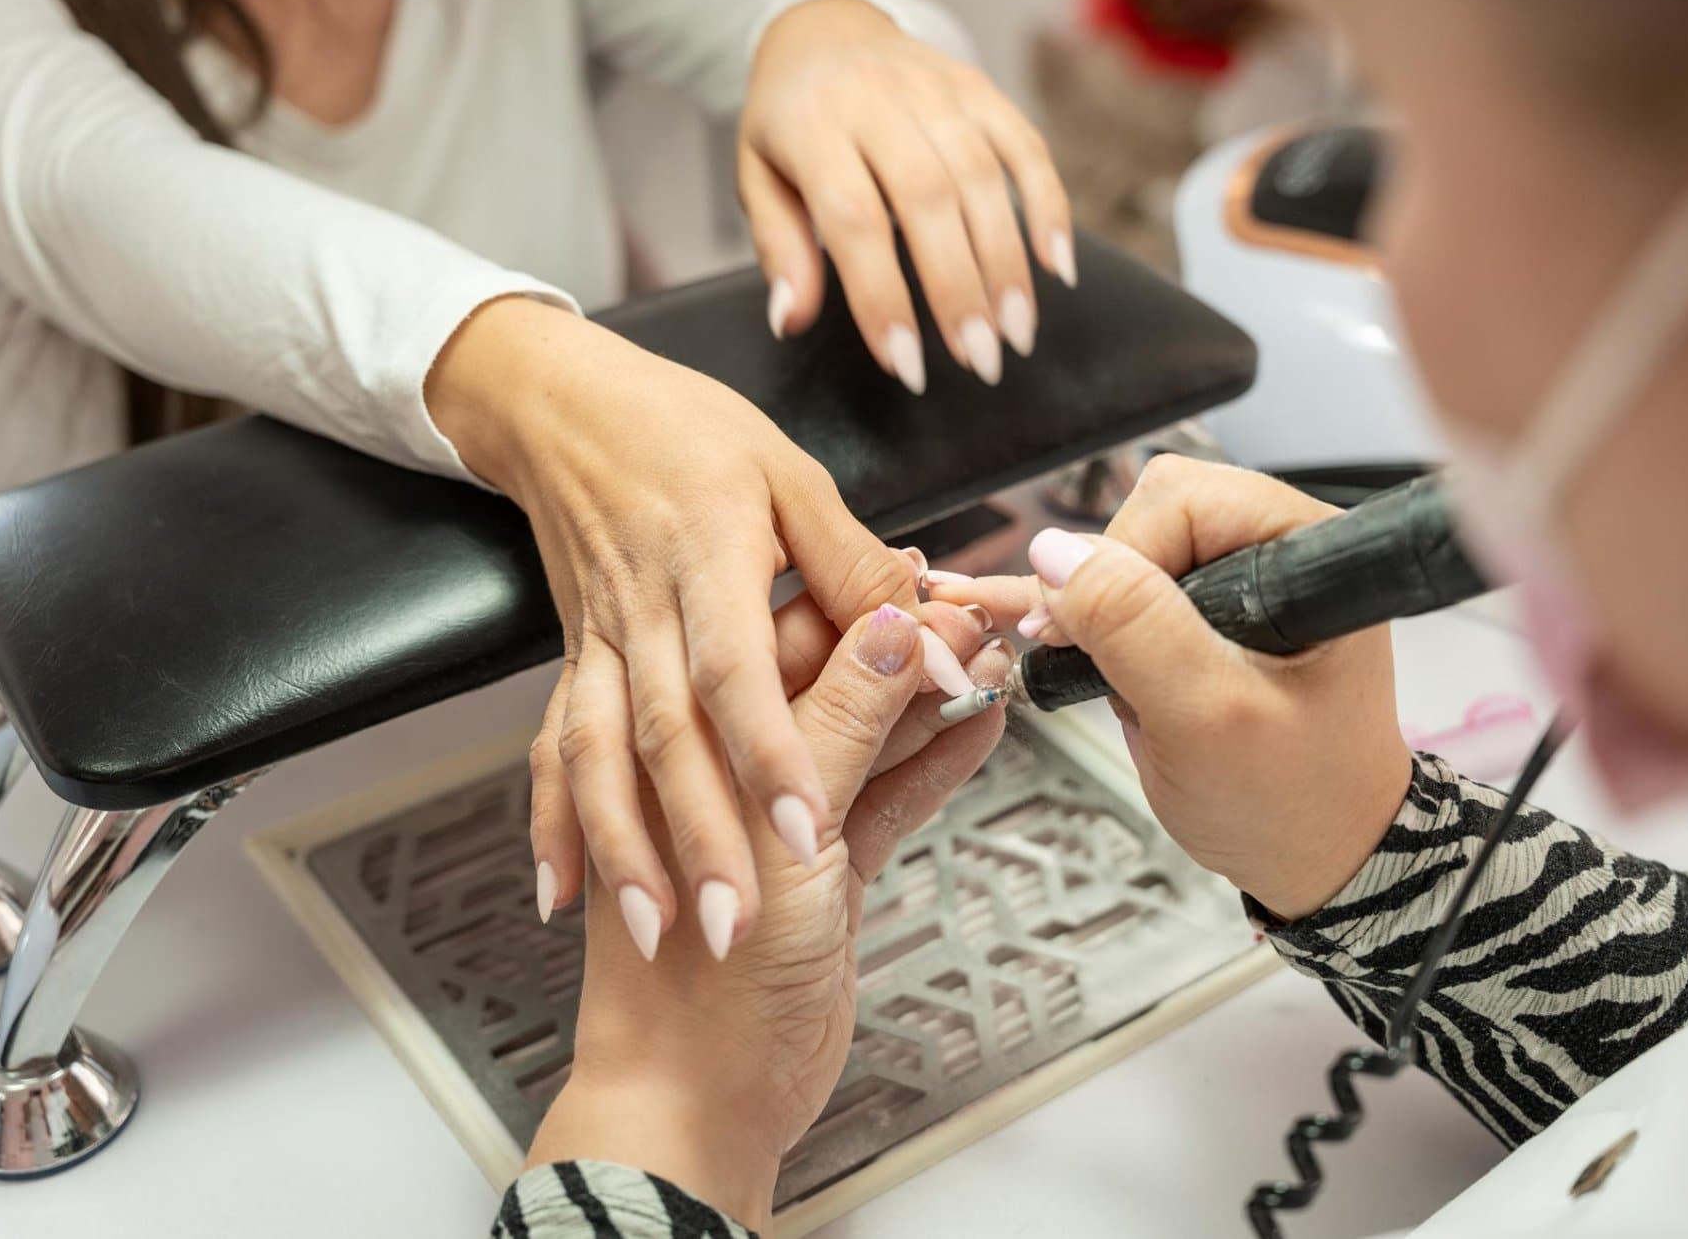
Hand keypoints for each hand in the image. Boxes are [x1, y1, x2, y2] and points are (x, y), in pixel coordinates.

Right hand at [427, 297, 977, 953]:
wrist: (561, 404)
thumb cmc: (685, 431)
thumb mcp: (792, 477)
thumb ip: (852, 563)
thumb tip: (919, 632)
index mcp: (707, 559)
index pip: (737, 669)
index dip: (770, 750)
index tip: (802, 825)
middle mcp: (644, 611)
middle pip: (664, 736)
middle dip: (697, 838)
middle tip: (735, 924)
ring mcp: (598, 644)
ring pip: (596, 758)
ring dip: (622, 850)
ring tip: (655, 928)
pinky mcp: (572, 663)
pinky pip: (549, 751)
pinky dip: (553, 824)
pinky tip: (561, 889)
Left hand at [525, 597, 1010, 1230]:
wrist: (695, 1107)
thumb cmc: (694, 981)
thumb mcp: (781, 827)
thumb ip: (838, 721)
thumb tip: (890, 626)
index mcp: (692, 738)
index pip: (783, 639)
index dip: (862, 605)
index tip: (931, 582)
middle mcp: (731, 768)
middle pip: (834, 683)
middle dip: (909, 650)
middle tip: (981, 616)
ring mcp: (781, 822)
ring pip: (867, 738)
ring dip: (930, 702)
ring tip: (995, 659)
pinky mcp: (824, 876)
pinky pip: (886, 800)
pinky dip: (933, 767)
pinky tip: (980, 730)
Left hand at [740, 0, 1074, 391]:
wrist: (824, 32)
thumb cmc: (789, 125)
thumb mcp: (757, 179)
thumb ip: (778, 248)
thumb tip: (789, 320)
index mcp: (810, 124)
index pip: (852, 219)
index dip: (882, 298)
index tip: (906, 366)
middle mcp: (877, 98)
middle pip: (928, 199)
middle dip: (960, 290)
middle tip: (980, 361)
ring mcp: (935, 87)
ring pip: (983, 177)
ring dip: (1007, 263)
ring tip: (1016, 334)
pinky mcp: (980, 87)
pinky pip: (1025, 145)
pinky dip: (1049, 207)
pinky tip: (1057, 268)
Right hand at [929, 456, 1414, 918]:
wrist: (1322, 861)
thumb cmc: (1292, 800)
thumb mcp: (1204, 718)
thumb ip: (1134, 629)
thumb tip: (1054, 553)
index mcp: (1304, 550)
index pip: (1180, 500)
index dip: (1121, 562)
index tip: (1094, 638)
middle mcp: (1277, 549)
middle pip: (1151, 517)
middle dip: (1107, 588)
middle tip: (1087, 657)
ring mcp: (1244, 581)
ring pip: (1133, 554)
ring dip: (1101, 613)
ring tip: (1103, 675)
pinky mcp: (1214, 614)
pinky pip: (1136, 587)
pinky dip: (1087, 613)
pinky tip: (1037, 628)